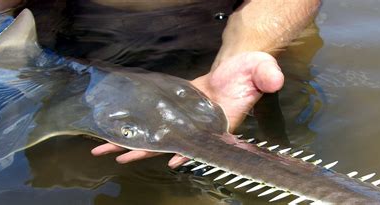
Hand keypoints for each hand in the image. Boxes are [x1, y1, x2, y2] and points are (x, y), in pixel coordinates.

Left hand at [91, 51, 283, 167]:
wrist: (237, 68)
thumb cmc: (250, 71)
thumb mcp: (261, 68)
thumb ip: (267, 74)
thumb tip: (273, 80)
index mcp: (220, 121)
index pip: (202, 140)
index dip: (189, 151)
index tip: (172, 160)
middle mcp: (199, 126)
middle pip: (168, 143)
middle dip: (144, 151)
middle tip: (118, 157)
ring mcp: (185, 119)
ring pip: (156, 135)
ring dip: (132, 142)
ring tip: (106, 148)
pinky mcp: (175, 108)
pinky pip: (155, 121)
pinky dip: (139, 126)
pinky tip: (118, 130)